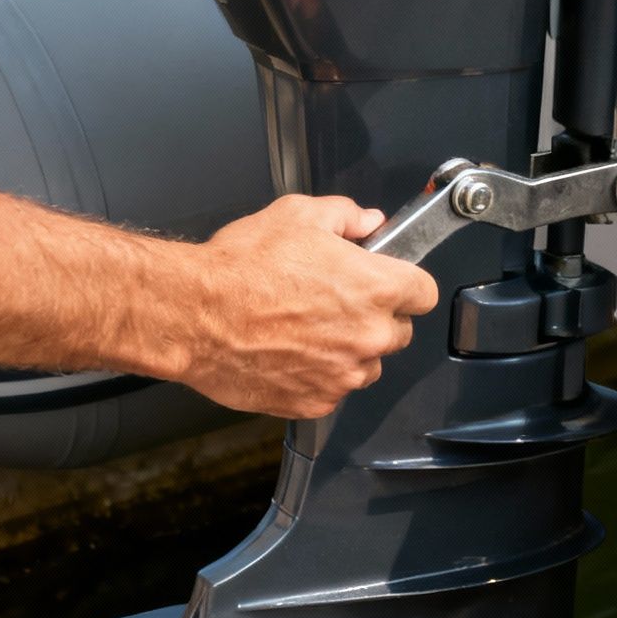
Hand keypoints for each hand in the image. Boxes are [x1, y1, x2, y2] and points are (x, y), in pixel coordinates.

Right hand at [177, 194, 438, 418]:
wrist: (192, 315)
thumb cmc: (240, 267)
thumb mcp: (298, 215)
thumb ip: (346, 216)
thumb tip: (368, 221)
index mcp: (377, 288)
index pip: (424, 293)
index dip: (405, 284)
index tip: (387, 282)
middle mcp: (369, 336)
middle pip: (398, 332)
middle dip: (375, 318)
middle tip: (335, 302)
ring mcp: (344, 375)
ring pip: (366, 365)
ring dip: (348, 351)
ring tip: (306, 329)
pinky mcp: (315, 402)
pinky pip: (332, 390)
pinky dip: (318, 377)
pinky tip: (288, 353)